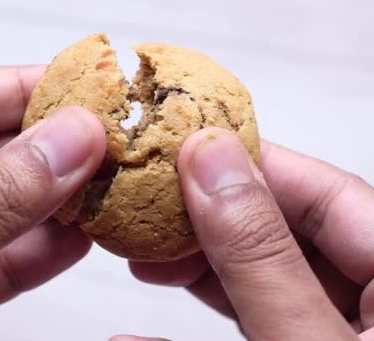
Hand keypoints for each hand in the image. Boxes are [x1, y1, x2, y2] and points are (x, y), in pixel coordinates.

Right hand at [116, 127, 372, 339]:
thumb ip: (260, 256)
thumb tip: (210, 160)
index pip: (329, 195)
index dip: (253, 166)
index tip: (185, 152)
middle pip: (286, 236)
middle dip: (210, 226)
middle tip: (151, 215)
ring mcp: (335, 336)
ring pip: (259, 283)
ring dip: (193, 275)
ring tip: (141, 260)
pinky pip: (249, 330)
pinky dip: (190, 334)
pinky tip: (138, 337)